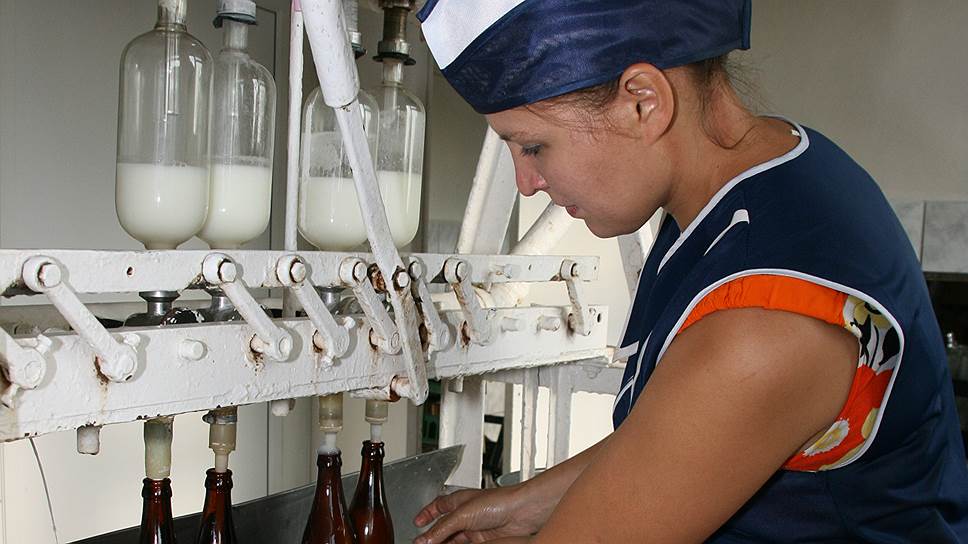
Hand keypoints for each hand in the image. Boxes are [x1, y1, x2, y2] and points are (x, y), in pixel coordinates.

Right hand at [413, 484, 546, 543]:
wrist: (522, 512)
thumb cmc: (499, 501)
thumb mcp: (462, 514)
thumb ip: (441, 529)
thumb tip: (424, 539)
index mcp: (459, 500)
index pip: (438, 505)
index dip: (427, 513)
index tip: (417, 521)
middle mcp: (466, 513)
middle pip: (444, 526)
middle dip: (432, 535)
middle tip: (421, 543)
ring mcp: (474, 527)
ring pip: (452, 539)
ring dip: (442, 543)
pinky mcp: (482, 540)